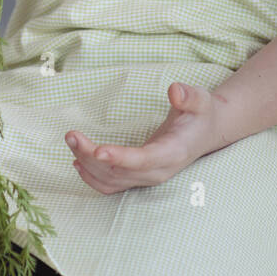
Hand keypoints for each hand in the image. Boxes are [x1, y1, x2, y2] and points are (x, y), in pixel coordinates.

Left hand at [65, 82, 221, 194]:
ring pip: (111, 180)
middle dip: (92, 156)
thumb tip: (174, 90)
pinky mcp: (138, 177)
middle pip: (120, 172)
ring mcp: (147, 177)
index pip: (144, 160)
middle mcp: (158, 171)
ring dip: (87, 163)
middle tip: (71, 135)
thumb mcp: (201, 100)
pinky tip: (77, 161)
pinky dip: (92, 177)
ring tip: (71, 140)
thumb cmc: (200, 114)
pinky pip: (111, 185)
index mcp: (173, 153)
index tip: (98, 150)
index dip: (121, 158)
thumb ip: (189, 96)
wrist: (204, 132)